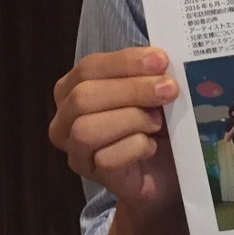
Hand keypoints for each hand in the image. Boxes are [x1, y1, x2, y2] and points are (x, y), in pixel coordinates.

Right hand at [49, 47, 180, 208]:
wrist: (165, 171)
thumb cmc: (154, 123)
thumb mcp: (150, 90)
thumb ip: (147, 73)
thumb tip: (158, 59)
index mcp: (72, 88)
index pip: (88, 67)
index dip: (124, 62)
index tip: (161, 61)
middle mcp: (65, 119)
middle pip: (83, 97)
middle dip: (131, 90)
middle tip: (168, 90)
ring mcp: (75, 151)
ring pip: (86, 130)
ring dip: (131, 120)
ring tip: (157, 122)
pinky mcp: (93, 175)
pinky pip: (106, 159)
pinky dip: (135, 148)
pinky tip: (151, 146)